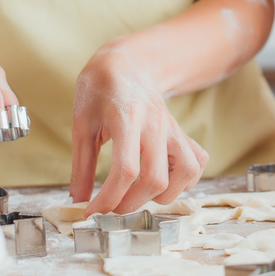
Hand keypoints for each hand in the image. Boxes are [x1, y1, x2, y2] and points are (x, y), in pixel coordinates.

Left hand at [70, 49, 209, 214]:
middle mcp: (156, 124)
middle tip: (110, 208)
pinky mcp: (181, 133)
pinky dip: (185, 181)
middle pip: (155, 179)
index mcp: (127, 119)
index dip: (108, 198)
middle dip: (130, 204)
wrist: (126, 64)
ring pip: (186, 173)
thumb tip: (77, 202)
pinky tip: (163, 182)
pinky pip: (197, 162)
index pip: (126, 170)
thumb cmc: (100, 91)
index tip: (91, 212)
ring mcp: (173, 129)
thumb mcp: (81, 125)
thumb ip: (81, 166)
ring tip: (140, 196)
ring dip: (163, 195)